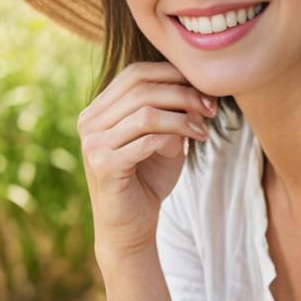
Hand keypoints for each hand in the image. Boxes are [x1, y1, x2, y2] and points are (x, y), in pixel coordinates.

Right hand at [77, 60, 216, 258]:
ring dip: (183, 119)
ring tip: (203, 132)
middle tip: (211, 109)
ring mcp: (93, 143)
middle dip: (183, 95)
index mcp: (99, 109)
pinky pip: (146, 141)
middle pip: (142, 89)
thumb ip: (172, 112)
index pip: (136, 73)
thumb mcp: (164, 137)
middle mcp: (89, 122)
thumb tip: (199, 87)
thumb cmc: (148, 179)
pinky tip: (187, 148)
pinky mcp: (103, 165)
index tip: (205, 89)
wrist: (130, 227)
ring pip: (146, 114)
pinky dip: (172, 139)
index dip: (173, 74)